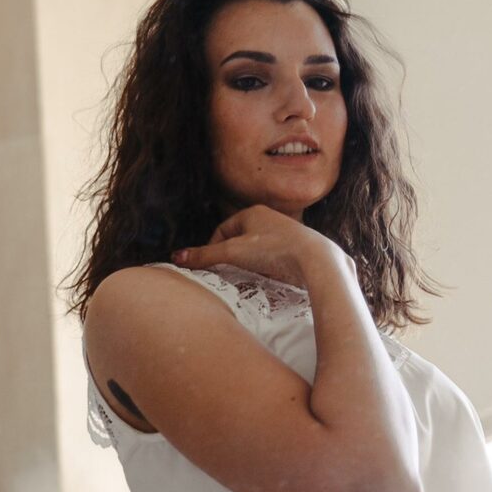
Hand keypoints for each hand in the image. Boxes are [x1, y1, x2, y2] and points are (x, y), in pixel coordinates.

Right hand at [174, 204, 347, 289]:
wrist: (315, 259)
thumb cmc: (274, 249)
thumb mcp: (233, 252)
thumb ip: (205, 255)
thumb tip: (176, 257)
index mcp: (252, 212)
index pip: (221, 231)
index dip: (213, 250)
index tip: (212, 267)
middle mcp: (268, 219)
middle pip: (237, 242)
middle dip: (229, 258)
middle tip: (226, 275)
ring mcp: (282, 234)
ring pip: (254, 251)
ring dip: (246, 265)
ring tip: (245, 279)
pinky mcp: (292, 249)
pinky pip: (269, 259)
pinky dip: (263, 269)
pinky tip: (264, 279)